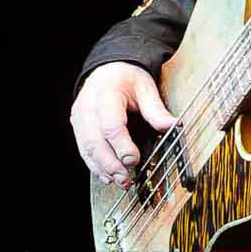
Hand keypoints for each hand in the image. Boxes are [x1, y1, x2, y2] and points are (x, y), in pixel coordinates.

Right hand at [71, 62, 175, 185]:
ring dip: (102, 168)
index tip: (133, 160)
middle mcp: (87, 106)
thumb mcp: (146, 87)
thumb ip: (156, 109)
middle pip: (94, 140)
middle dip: (110, 164)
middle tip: (126, 179)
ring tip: (119, 182)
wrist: (107, 70)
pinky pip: (83, 149)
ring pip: (86, 148)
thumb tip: (173, 126)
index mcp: (105, 93)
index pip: (111, 124)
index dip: (121, 145)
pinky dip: (94, 165)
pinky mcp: (77, 126)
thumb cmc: (127, 78)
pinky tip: (107, 176)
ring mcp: (79, 117)